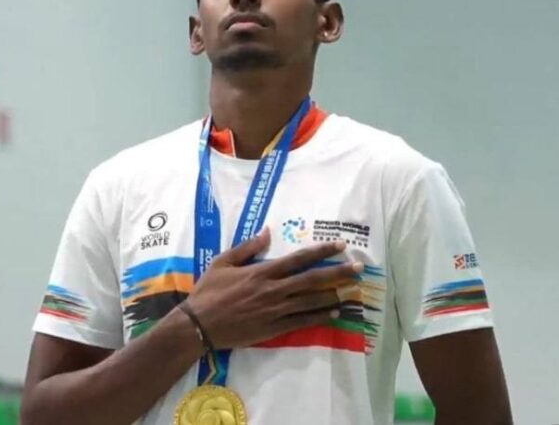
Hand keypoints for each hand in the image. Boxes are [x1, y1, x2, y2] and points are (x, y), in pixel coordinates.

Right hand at [183, 226, 363, 349]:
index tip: (340, 245)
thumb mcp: (223, 262)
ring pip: (311, 301)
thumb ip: (247, 247)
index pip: (299, 259)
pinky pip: (302, 322)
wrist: (199, 325)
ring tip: (353, 290)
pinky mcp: (273, 328)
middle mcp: (273, 290)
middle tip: (359, 268)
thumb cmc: (209, 291)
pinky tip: (334, 313)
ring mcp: (275, 311)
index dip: (322, 251)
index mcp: (262, 271)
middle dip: (338, 273)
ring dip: (334, 295)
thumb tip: (267, 231)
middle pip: (312, 279)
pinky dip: (319, 317)